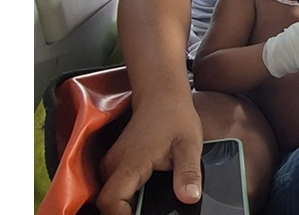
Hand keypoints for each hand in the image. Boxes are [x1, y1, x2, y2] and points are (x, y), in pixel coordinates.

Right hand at [98, 94, 202, 214]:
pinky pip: (115, 186)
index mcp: (130, 162)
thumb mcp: (189, 145)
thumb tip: (190, 197)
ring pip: (110, 195)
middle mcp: (114, 163)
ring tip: (149, 208)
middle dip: (125, 213)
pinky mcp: (116, 162)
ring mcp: (112, 162)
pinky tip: (146, 196)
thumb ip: (188, 173)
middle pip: (107, 203)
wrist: (162, 95)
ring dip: (126, 206)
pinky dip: (126, 196)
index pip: (110, 201)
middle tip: (151, 213)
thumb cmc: (175, 116)